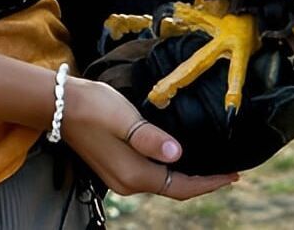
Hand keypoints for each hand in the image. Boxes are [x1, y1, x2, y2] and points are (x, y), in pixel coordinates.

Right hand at [58, 77, 238, 199]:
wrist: (59, 105)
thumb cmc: (93, 106)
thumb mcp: (125, 118)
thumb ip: (150, 138)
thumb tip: (177, 155)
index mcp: (134, 174)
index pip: (181, 186)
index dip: (209, 183)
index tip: (234, 175)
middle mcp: (127, 183)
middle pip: (174, 189)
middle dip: (203, 182)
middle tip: (229, 171)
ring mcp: (119, 178)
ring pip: (163, 183)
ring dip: (187, 178)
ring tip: (211, 166)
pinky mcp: (115, 167)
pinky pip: (151, 177)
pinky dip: (171, 172)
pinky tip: (180, 160)